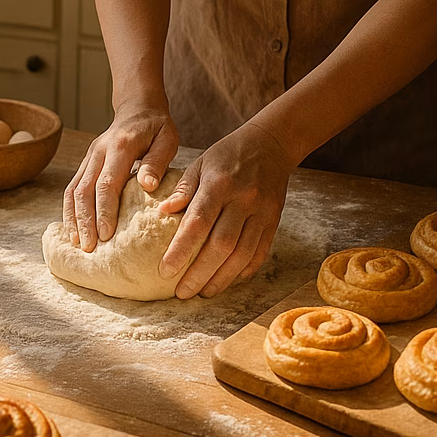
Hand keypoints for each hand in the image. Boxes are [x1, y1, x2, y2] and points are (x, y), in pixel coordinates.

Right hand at [63, 101, 178, 251]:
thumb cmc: (157, 127)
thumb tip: (147, 186)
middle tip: (89, 248)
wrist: (137, 107)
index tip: (107, 235)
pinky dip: (70, 210)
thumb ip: (157, 161)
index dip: (104, 210)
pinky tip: (73, 230)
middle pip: (84, 190)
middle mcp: (98, 152)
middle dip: (85, 221)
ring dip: (73, 218)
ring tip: (77, 244)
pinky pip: (72, 188)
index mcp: (120, 147)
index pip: (107, 183)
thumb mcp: (167, 139)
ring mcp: (88, 157)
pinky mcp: (85, 164)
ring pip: (73, 190)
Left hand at [158, 121, 295, 298]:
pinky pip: (260, 252)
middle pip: (221, 245)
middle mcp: (243, 200)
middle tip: (182, 292)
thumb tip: (162, 212)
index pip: (198, 222)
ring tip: (203, 292)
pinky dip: (244, 271)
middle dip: (200, 273)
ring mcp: (262, 212)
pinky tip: (229, 281)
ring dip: (222, 278)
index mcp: (219, 184)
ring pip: (242, 254)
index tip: (165, 271)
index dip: (181, 250)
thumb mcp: (200, 163)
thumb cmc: (227, 154)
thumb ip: (182, 189)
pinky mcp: (274, 221)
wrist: (272, 144)